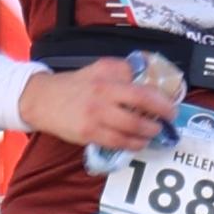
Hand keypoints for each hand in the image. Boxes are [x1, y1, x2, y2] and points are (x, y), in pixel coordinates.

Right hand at [25, 51, 183, 153]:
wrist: (42, 99)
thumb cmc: (74, 84)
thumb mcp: (98, 68)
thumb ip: (122, 71)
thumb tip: (147, 78)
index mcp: (107, 79)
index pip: (141, 91)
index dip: (161, 101)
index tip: (171, 107)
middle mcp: (102, 97)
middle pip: (139, 111)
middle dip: (159, 119)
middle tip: (167, 122)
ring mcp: (95, 117)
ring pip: (131, 130)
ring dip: (148, 134)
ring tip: (154, 133)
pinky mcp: (88, 134)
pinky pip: (117, 143)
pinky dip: (133, 145)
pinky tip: (138, 143)